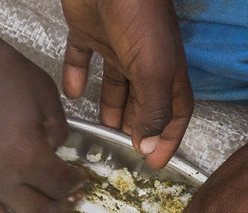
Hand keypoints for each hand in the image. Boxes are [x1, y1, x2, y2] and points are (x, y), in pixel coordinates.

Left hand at [61, 0, 191, 168]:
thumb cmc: (137, 11)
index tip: (155, 163)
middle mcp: (143, 58)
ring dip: (111, 107)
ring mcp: (116, 42)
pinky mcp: (88, 29)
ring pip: (116, 84)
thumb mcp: (152, 69)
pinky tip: (72, 94)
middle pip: (144, 101)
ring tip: (103, 131)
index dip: (167, 138)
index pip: (174, 111)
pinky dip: (77, 76)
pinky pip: (82, 58)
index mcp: (165, 69)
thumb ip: (153, 108)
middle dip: (138, 127)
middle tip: (126, 153)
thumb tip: (150, 145)